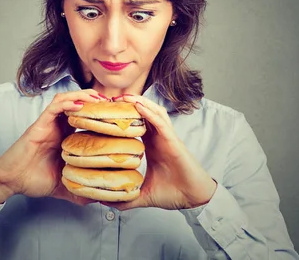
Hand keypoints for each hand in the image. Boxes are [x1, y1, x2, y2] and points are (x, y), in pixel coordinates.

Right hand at [0, 89, 107, 205]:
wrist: (12, 181)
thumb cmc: (34, 179)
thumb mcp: (64, 186)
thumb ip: (80, 189)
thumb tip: (99, 198)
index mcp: (66, 137)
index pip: (86, 119)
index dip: (101, 114)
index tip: (118, 116)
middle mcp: (59, 127)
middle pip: (79, 104)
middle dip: (96, 100)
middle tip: (113, 103)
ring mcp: (49, 124)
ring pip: (68, 100)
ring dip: (84, 96)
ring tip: (99, 98)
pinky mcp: (40, 124)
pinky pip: (55, 107)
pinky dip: (68, 102)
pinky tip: (81, 104)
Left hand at [102, 94, 216, 210]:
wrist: (193, 198)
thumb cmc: (173, 192)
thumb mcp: (143, 195)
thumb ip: (126, 197)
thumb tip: (105, 201)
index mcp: (151, 146)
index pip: (135, 125)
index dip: (122, 117)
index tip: (105, 112)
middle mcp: (158, 138)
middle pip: (143, 113)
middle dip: (129, 104)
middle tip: (111, 99)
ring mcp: (167, 138)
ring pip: (153, 113)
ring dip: (139, 102)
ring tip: (124, 96)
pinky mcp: (174, 141)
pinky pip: (161, 123)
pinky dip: (150, 113)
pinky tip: (139, 107)